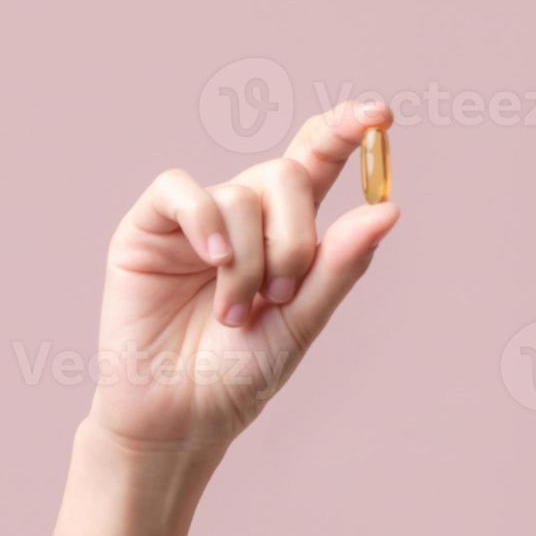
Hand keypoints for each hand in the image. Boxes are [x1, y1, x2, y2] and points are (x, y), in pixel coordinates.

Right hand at [86, 100, 399, 451]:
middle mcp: (240, 217)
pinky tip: (214, 263)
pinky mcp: (146, 230)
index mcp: (283, 232)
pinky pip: (181, 191)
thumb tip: (388, 209)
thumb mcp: (300, 324)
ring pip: (239, 193)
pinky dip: (205, 221)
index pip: (316, 162)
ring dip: (248, 259)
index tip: (378, 115)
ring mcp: (193, 221)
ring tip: (235, 314)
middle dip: (295, 233)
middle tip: (282, 294)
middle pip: (285, 174)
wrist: (179, 419)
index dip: (343, 131)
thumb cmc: (238, 377)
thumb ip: (339, 267)